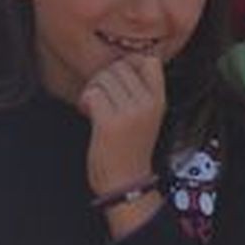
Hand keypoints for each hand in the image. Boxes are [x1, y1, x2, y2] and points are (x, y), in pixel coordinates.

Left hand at [78, 53, 164, 192]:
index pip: (150, 61)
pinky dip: (85, 100)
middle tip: (101, 96)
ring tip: (94, 106)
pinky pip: (92, 94)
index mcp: (159, 100)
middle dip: (104, 77)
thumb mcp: (147, 117)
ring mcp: (129, 113)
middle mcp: (147, 103)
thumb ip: (139, 92)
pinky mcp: (109, 123)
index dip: (130, 63)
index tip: (119, 80)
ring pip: (103, 78)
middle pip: (120, 66)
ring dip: (93, 89)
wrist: (127, 184)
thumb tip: (116, 66)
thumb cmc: (131, 150)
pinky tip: (88, 112)